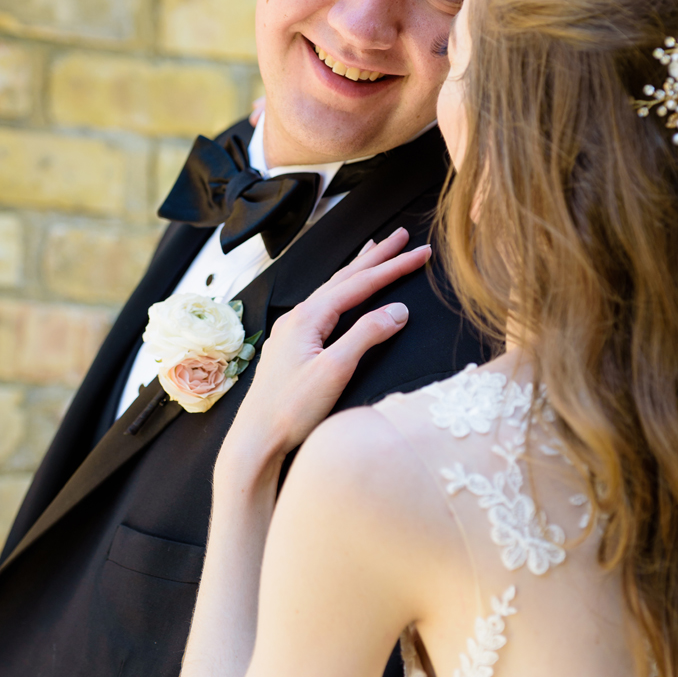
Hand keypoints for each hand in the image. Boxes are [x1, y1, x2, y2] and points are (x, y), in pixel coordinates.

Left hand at [219, 229, 430, 482]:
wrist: (255, 439)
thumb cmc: (290, 411)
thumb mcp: (335, 371)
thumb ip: (367, 336)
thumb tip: (398, 310)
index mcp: (307, 318)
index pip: (359, 285)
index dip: (393, 267)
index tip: (422, 253)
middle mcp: (296, 319)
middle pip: (343, 279)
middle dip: (376, 257)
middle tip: (404, 236)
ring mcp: (291, 333)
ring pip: (331, 291)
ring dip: (357, 270)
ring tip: (375, 250)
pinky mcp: (291, 348)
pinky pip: (322, 308)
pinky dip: (341, 292)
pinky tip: (342, 295)